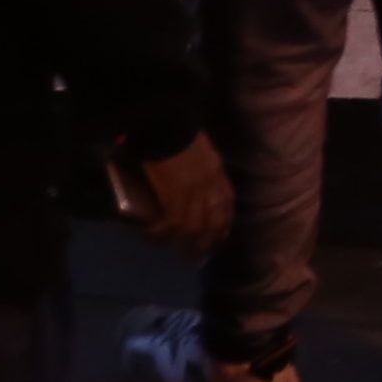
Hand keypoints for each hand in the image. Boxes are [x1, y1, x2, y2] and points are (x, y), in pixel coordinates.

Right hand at [135, 136, 234, 251]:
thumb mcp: (201, 149)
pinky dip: (163, 231)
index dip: (224, 221)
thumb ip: (201, 165)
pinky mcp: (173, 196)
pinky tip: (155, 236)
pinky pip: (171, 222)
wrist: (169, 125)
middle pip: (213, 219)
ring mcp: (193, 193)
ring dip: (188, 243)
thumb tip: (191, 177)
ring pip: (194, 226)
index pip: (226, 202)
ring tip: (183, 256)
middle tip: (201, 255)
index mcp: (217, 172)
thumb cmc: (182, 131)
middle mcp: (210, 186)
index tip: (221, 235)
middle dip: (209, 239)